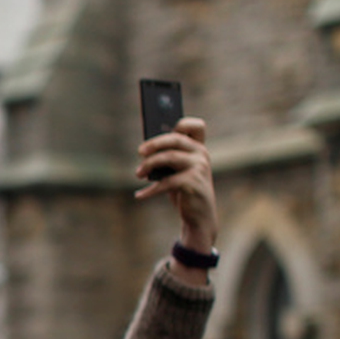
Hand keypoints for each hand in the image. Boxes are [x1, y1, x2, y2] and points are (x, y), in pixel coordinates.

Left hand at [135, 117, 218, 269]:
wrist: (199, 217)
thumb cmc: (183, 191)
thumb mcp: (175, 171)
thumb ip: (166, 157)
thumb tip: (144, 149)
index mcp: (198, 148)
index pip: (196, 125)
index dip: (181, 122)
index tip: (160, 125)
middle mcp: (201, 154)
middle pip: (175, 138)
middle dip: (154, 143)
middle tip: (140, 152)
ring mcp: (199, 168)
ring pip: (169, 157)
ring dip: (149, 165)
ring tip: (138, 174)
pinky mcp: (193, 183)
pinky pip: (166, 182)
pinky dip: (150, 190)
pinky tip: (139, 195)